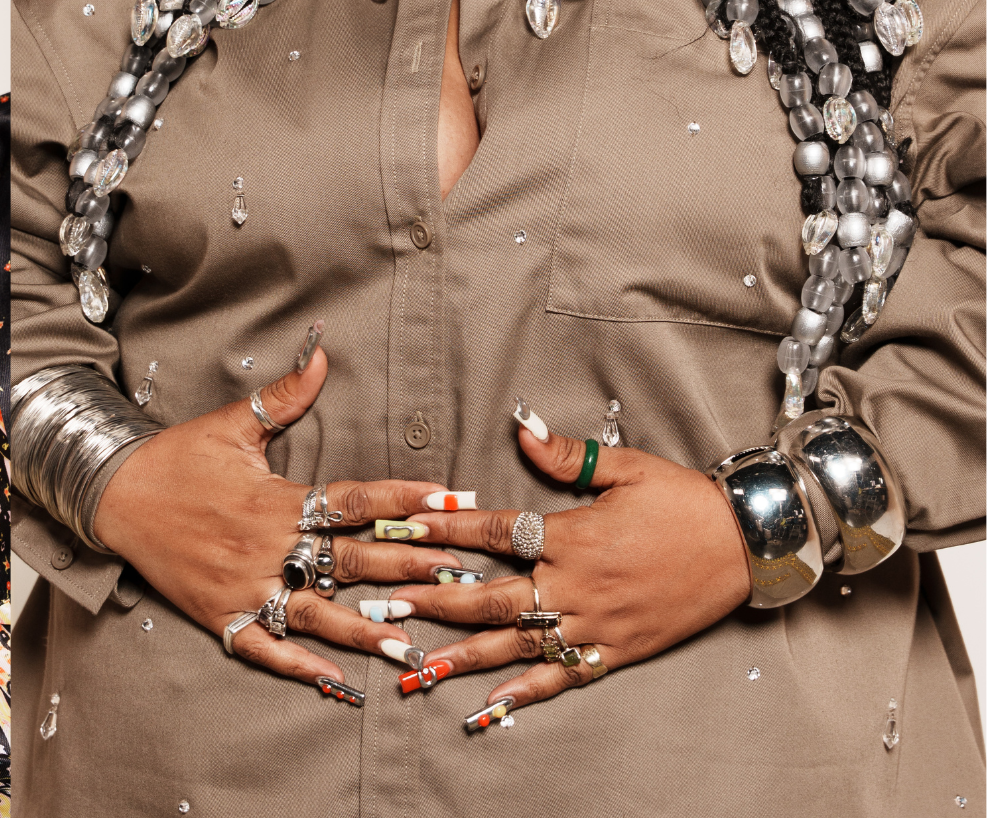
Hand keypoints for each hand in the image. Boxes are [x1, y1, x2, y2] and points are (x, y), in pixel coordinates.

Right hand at [91, 323, 461, 687]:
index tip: (450, 501)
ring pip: (316, 613)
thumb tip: (323, 355)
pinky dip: (301, 667)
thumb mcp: (230, 422)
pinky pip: (266, 648)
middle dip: (409, 568)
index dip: (405, 501)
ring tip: (411, 644)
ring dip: (365, 629)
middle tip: (461, 578)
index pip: (353, 500)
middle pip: (350, 560)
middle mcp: (265, 544)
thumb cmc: (176, 456)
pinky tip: (338, 683)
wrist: (113, 494)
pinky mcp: (221, 614)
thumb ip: (284, 395)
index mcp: (275, 497)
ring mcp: (244, 585)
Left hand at [390, 405, 752, 711]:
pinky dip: (524, 693)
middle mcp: (576, 585)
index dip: (445, 530)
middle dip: (435, 601)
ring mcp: (596, 624)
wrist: (748, 546)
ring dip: (463, 654)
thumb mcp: (626, 467)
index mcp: (572, 535)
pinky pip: (562, 676)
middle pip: (491, 597)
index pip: (494, 531)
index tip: (403, 530)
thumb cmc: (684, 501)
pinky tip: (490, 706)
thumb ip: (565, 454)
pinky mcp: (617, 650)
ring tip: (417, 663)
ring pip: (517, 643)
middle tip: (387, 604)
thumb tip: (519, 428)